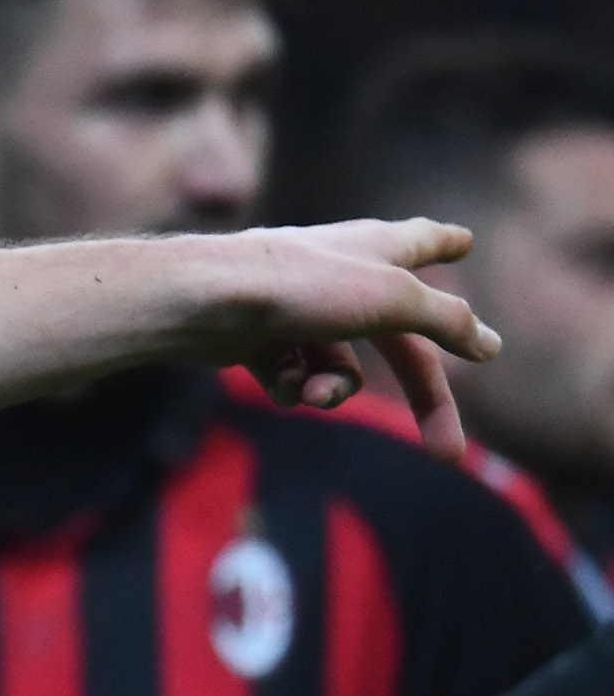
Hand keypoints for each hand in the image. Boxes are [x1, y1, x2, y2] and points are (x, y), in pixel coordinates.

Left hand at [208, 220, 497, 461]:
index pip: (421, 242)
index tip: (460, 242)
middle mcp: (339, 277)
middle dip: (425, 399)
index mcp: (377, 250)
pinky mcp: (259, 340)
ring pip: (341, 370)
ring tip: (316, 389)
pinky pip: (296, 380)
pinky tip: (279, 377)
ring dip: (336, 390)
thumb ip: (446, 320)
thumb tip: (490, 345)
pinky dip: (295, 387)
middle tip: (450, 454)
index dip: (442, 244)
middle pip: (399, 344)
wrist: (206, 302)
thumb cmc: (303, 285)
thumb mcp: (393, 299)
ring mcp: (297, 310)